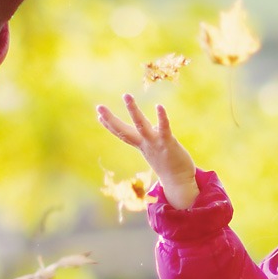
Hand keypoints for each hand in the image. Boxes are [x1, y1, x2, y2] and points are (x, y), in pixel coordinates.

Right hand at [96, 93, 199, 210]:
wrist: (179, 183)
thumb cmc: (169, 165)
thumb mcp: (157, 150)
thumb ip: (153, 138)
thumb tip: (152, 126)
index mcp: (141, 145)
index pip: (122, 134)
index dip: (110, 125)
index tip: (99, 115)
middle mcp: (145, 144)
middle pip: (124, 130)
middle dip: (110, 118)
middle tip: (99, 107)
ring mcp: (155, 143)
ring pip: (141, 125)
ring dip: (133, 110)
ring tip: (126, 96)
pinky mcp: (168, 143)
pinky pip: (164, 128)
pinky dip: (161, 117)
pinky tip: (159, 106)